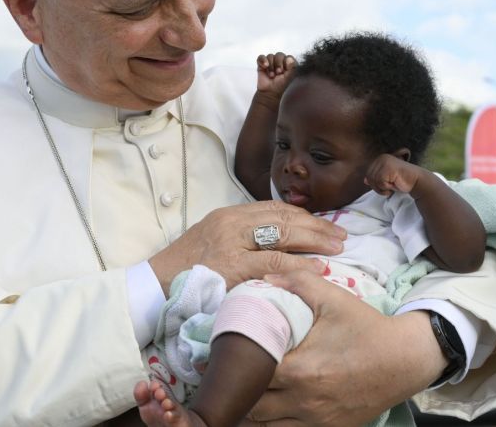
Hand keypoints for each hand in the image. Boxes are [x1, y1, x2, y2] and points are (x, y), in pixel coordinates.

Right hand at [148, 201, 345, 291]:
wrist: (154, 286)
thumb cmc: (185, 269)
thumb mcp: (213, 242)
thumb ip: (241, 238)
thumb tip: (277, 242)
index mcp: (228, 215)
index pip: (274, 209)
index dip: (304, 216)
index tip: (325, 224)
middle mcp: (231, 223)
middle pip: (283, 218)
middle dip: (316, 226)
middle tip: (341, 235)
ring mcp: (231, 244)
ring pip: (282, 236)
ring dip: (314, 241)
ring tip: (337, 249)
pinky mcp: (231, 267)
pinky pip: (272, 263)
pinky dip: (298, 265)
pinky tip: (316, 269)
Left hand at [244, 270, 445, 425]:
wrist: (406, 359)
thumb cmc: (367, 328)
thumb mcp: (334, 298)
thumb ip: (298, 282)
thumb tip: (266, 278)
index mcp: (300, 369)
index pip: (250, 374)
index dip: (232, 365)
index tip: (220, 357)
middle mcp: (304, 400)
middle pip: (252, 404)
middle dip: (238, 390)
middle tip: (228, 375)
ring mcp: (315, 419)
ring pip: (265, 425)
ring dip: (251, 410)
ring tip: (244, 392)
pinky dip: (272, 423)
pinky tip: (268, 408)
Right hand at [255, 52, 296, 105]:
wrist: (270, 93)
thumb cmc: (281, 86)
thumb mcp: (289, 77)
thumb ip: (292, 67)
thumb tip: (289, 58)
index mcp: (289, 65)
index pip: (288, 57)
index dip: (286, 63)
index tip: (284, 71)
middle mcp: (280, 63)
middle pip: (279, 55)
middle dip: (278, 64)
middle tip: (278, 73)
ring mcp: (271, 63)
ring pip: (271, 56)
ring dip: (271, 66)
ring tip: (271, 75)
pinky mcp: (262, 65)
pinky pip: (261, 57)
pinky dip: (263, 60)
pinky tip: (265, 66)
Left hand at [364, 154, 425, 196]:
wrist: (417, 181)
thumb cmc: (402, 180)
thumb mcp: (387, 179)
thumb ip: (376, 178)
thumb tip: (365, 180)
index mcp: (380, 159)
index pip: (368, 174)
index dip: (376, 184)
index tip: (387, 184)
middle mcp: (381, 158)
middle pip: (369, 178)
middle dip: (378, 187)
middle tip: (390, 186)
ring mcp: (385, 162)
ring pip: (373, 181)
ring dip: (382, 188)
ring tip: (393, 185)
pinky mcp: (389, 168)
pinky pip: (380, 183)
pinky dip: (386, 188)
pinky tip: (395, 185)